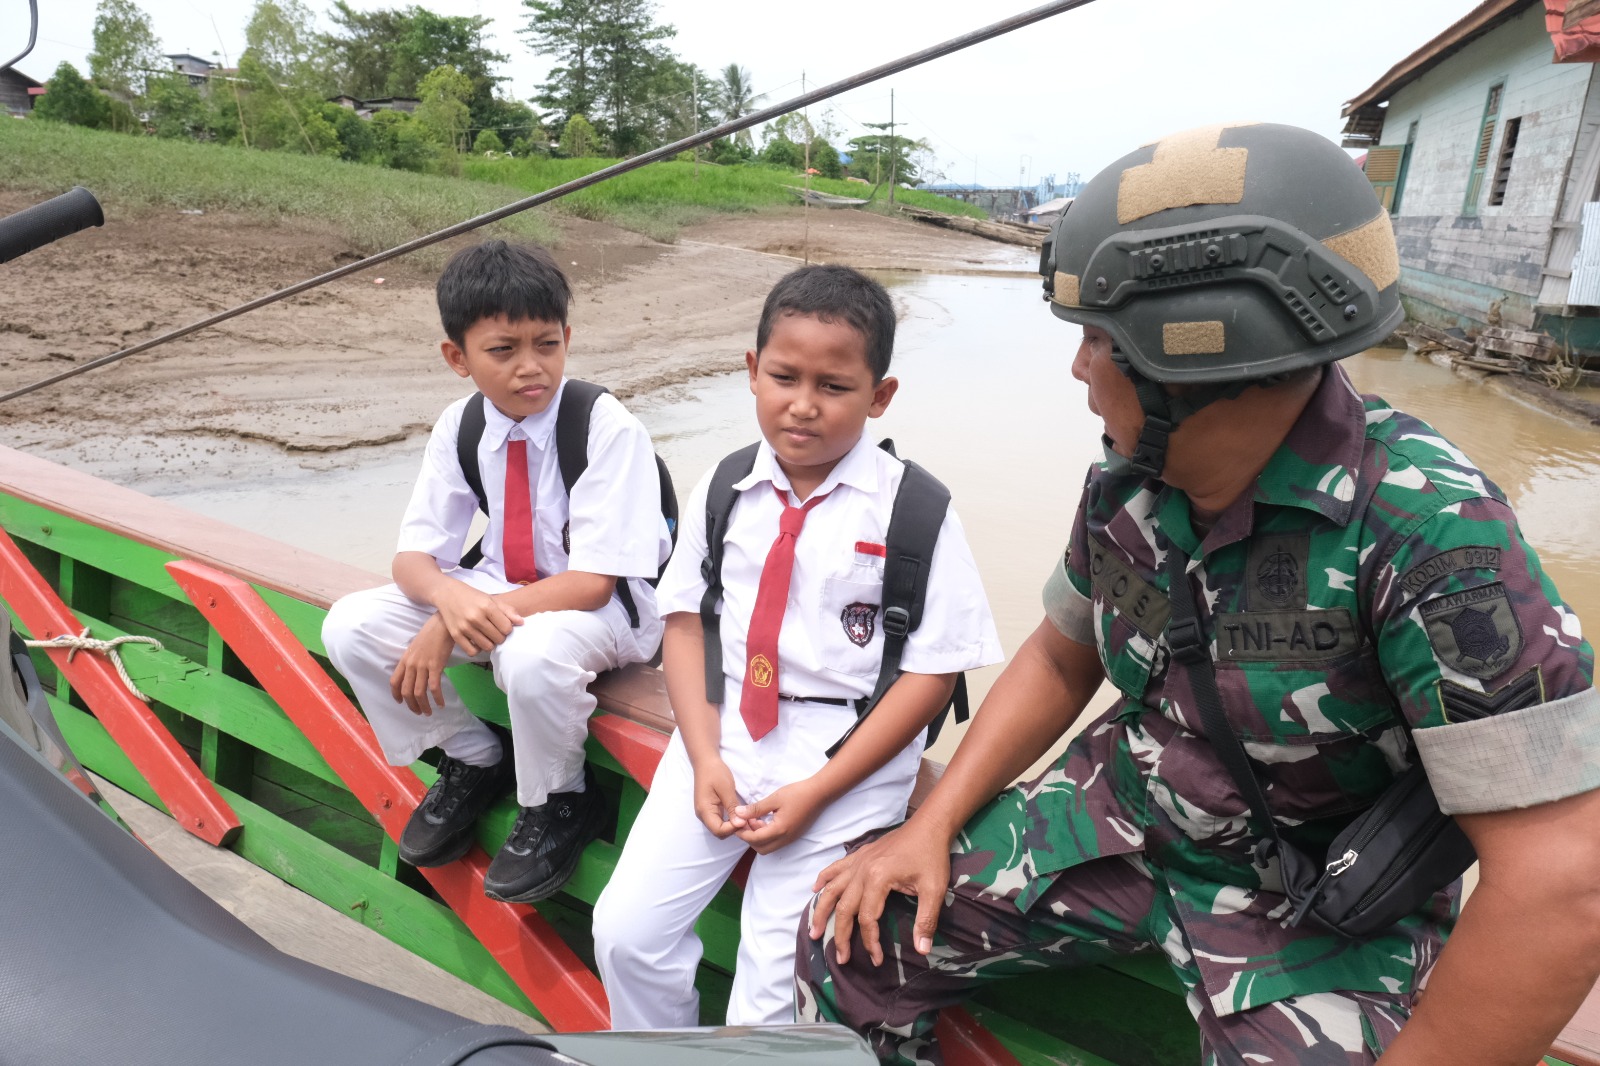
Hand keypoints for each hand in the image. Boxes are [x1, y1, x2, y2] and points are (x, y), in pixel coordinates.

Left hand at [389, 615, 455, 714]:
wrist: (442, 624)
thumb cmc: (432, 633)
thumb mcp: (417, 646)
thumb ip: (413, 659)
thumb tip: (416, 672)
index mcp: (405, 659)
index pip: (394, 681)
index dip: (396, 695)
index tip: (401, 703)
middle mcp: (411, 664)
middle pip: (406, 691)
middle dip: (412, 705)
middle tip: (419, 712)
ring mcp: (422, 665)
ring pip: (419, 692)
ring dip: (423, 706)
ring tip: (429, 712)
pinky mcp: (435, 666)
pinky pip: (434, 687)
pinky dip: (437, 698)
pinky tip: (441, 703)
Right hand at [430, 581, 522, 655]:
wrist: (447, 594)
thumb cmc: (473, 597)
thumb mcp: (491, 599)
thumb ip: (507, 610)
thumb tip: (521, 623)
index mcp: (487, 607)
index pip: (507, 628)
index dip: (508, 629)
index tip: (504, 626)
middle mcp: (476, 617)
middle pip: (498, 639)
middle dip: (500, 637)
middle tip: (496, 632)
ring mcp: (465, 627)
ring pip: (487, 646)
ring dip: (490, 643)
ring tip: (488, 636)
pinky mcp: (456, 635)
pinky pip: (472, 651)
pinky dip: (478, 649)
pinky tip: (478, 641)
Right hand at [692, 757, 746, 838]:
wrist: (706, 761)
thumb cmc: (715, 772)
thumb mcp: (726, 789)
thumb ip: (732, 807)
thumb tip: (739, 824)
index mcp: (704, 810)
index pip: (718, 830)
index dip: (733, 829)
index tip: (745, 820)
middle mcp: (703, 815)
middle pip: (719, 832)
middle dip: (734, 829)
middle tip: (748, 820)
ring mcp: (706, 813)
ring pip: (720, 828)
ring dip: (733, 826)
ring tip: (747, 818)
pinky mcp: (711, 809)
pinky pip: (721, 821)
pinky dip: (731, 821)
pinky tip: (741, 815)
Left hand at [733, 778, 826, 853]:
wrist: (820, 793)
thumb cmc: (798, 793)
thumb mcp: (774, 799)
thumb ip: (756, 809)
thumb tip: (738, 814)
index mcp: (780, 830)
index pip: (755, 839)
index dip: (743, 833)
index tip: (736, 823)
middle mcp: (786, 838)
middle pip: (761, 848)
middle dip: (749, 838)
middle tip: (744, 822)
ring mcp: (791, 838)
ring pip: (769, 847)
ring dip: (758, 837)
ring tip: (754, 819)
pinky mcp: (794, 835)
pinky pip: (776, 842)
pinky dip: (767, 835)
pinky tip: (765, 821)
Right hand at [807, 821, 950, 966]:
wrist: (929, 825)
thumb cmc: (932, 856)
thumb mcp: (934, 889)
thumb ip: (926, 920)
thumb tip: (922, 950)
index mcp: (878, 879)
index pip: (867, 919)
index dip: (870, 942)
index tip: (876, 960)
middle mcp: (862, 871)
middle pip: (844, 908)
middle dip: (840, 936)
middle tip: (841, 959)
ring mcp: (858, 861)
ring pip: (832, 889)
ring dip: (821, 911)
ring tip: (813, 931)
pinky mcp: (859, 854)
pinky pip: (835, 868)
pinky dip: (823, 880)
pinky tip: (815, 890)